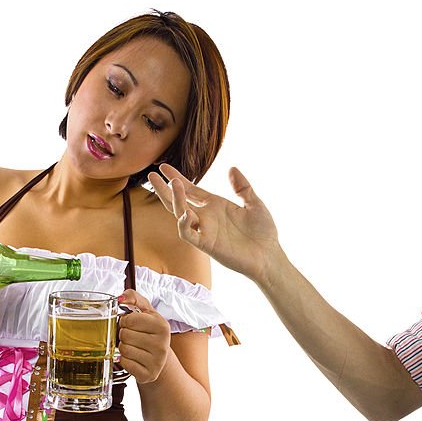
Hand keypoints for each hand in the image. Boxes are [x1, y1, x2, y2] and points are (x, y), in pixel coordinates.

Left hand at [116, 289, 172, 383]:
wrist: (158, 358)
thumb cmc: (149, 332)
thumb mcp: (145, 312)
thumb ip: (134, 298)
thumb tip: (121, 297)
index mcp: (162, 325)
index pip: (130, 319)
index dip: (125, 321)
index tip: (131, 324)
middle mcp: (162, 343)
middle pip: (125, 335)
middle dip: (124, 335)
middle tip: (132, 337)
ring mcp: (157, 360)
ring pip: (124, 349)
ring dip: (123, 348)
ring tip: (133, 347)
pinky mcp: (149, 374)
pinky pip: (125, 363)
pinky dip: (124, 361)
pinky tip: (134, 359)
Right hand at [149, 163, 282, 282]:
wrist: (269, 255)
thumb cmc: (263, 232)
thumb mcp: (254, 203)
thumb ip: (242, 187)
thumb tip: (232, 168)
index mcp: (215, 205)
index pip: (191, 190)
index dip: (177, 178)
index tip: (163, 166)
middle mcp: (206, 217)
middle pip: (179, 201)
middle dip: (165, 189)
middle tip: (152, 175)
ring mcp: (205, 230)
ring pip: (181, 214)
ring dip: (175, 200)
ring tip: (174, 184)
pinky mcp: (207, 244)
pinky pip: (189, 235)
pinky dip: (184, 225)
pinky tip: (185, 214)